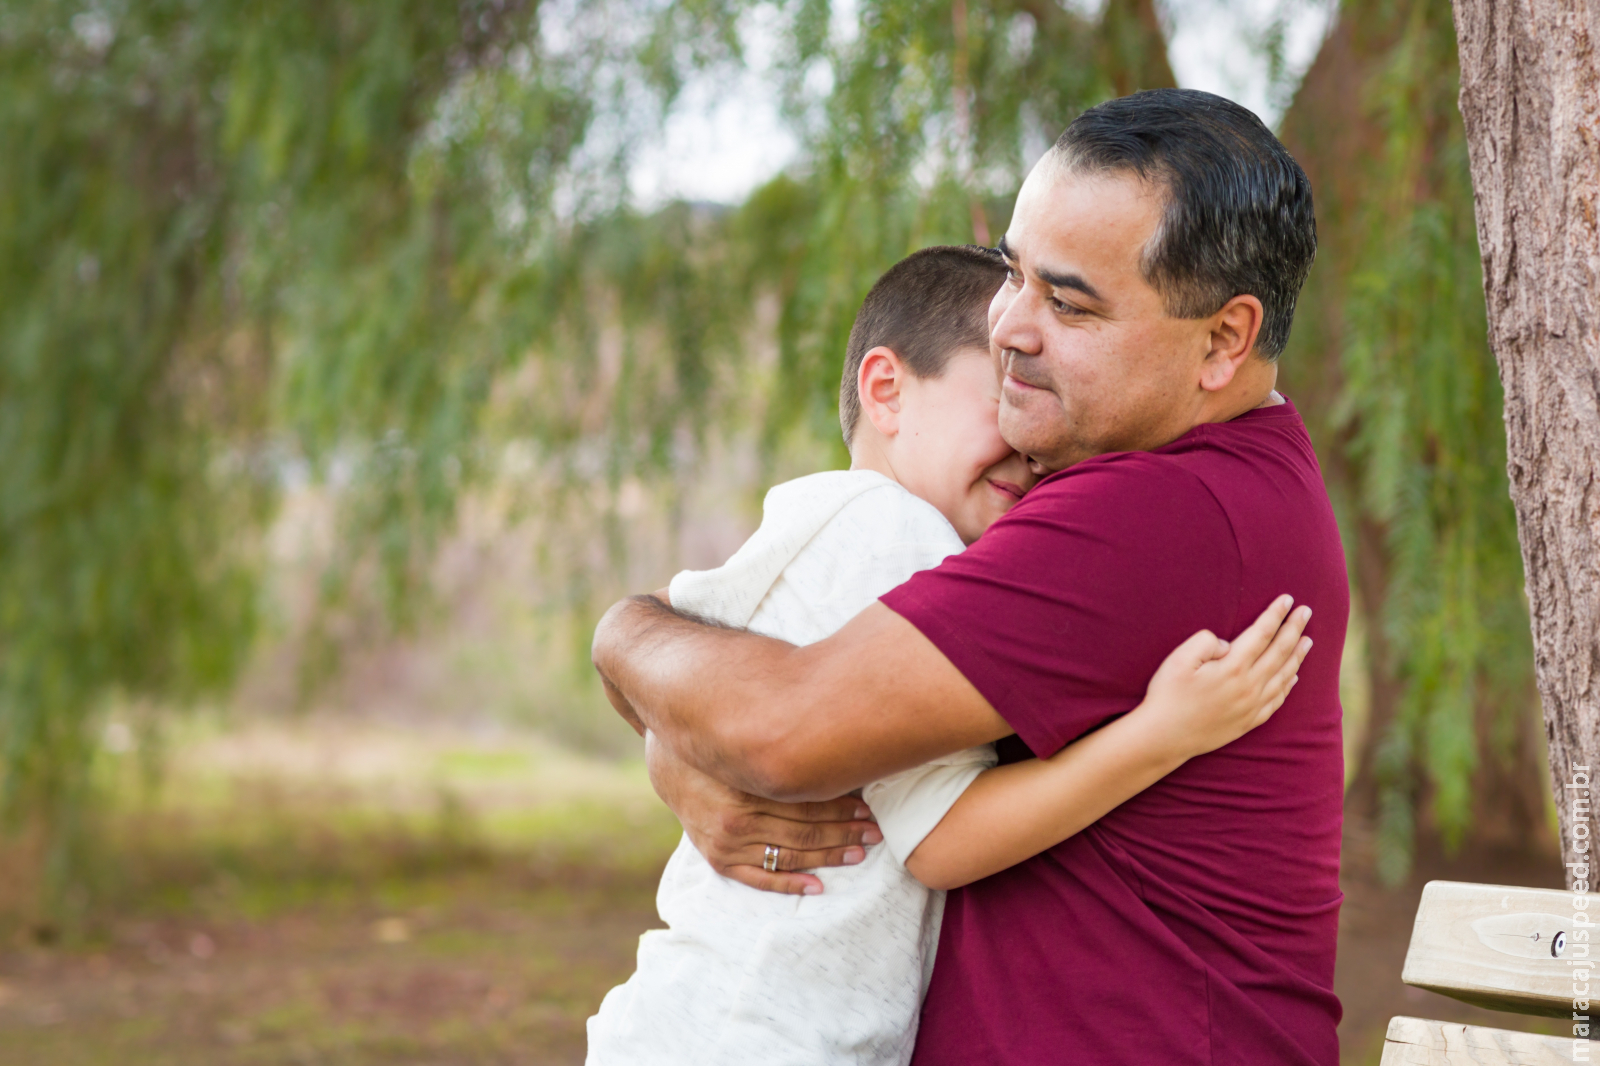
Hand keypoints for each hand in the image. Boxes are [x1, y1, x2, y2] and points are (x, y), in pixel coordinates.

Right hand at [645, 733, 882, 894]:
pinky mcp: (718, 859)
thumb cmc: (721, 748)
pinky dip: (788, 883)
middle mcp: (736, 819)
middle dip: (844, 833)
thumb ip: (786, 754)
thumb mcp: (750, 745)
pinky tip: (817, 887)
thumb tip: (837, 752)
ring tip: (858, 854)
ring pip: (787, 855)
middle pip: (803, 831)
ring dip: (827, 857)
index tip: (870, 810)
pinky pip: (758, 878)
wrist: (671, 764)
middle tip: (875, 833)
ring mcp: (726, 843)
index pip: (806, 804)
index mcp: (746, 788)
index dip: (841, 808)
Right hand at [1138, 595, 1312, 761]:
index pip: (1262, 634)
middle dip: (1294, 628)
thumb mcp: (1178, 659)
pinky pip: (1277, 700)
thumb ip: (1205, 642)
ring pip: (1284, 676)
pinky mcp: (1249, 721)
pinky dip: (1289, 686)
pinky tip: (1294, 677)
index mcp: (1233, 668)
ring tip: (1308, 640)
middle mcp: (1249, 687)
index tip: (1288, 599)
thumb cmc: (1167, 694)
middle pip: (1279, 652)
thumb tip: (1228, 644)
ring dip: (1298, 656)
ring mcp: (1252, 706)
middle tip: (1306, 610)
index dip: (1275, 614)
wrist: (1165, 737)